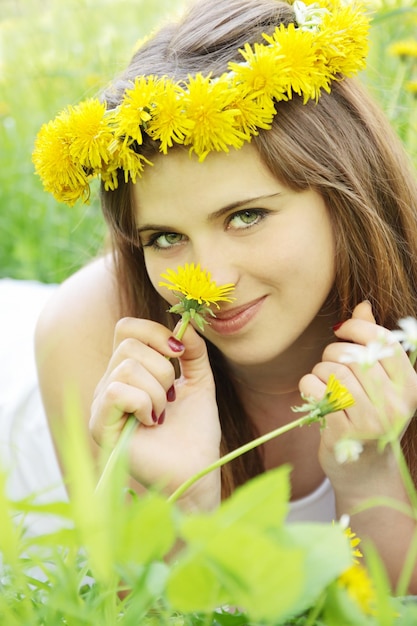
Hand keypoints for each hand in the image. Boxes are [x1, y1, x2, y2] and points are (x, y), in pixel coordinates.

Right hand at [90, 318, 220, 510]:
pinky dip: (143, 403)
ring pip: (127, 368)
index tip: (181, 354)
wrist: (197, 468)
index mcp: (130, 370)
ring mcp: (102, 404)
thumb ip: (194, 352)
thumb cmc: (195, 430)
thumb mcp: (200, 381)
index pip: (127, 328)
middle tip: (172, 396)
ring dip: (157, 391)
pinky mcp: (100, 426)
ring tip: (162, 414)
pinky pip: (117, 392)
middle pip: (128, 345)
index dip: (155, 333)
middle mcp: (110, 383)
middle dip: (163, 369)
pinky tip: (151, 422)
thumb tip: (186, 323)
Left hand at [299, 301, 416, 502]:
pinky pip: (316, 388)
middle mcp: (396, 404)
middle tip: (330, 365)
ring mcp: (371, 420)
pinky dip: (308, 385)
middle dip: (333, 352)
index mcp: (410, 387)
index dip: (358, 328)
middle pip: (352, 355)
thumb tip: (362, 307)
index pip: (383, 341)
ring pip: (332, 370)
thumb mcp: (381, 385)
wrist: (366, 472)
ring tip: (324, 383)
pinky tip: (314, 394)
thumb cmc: (371, 419)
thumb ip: (372, 345)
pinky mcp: (344, 432)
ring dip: (320, 371)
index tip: (342, 330)